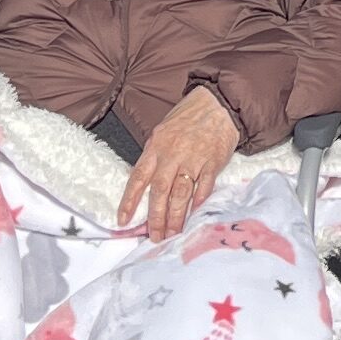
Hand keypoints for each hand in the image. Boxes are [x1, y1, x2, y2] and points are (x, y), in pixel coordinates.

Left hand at [119, 84, 238, 241]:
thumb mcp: (162, 131)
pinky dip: (199, 201)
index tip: (122, 220)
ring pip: (181, 193)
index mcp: (156, 146)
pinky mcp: (213, 161)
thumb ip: (154, 156)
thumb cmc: (188, 117)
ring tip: (173, 234)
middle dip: (156, 217)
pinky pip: (205, 185)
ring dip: (176, 216)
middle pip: (160, 190)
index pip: (139, 177)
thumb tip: (145, 183)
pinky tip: (195, 215)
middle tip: (155, 236)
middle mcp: (172, 153)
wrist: (217, 102)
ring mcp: (194, 157)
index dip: (129, 200)